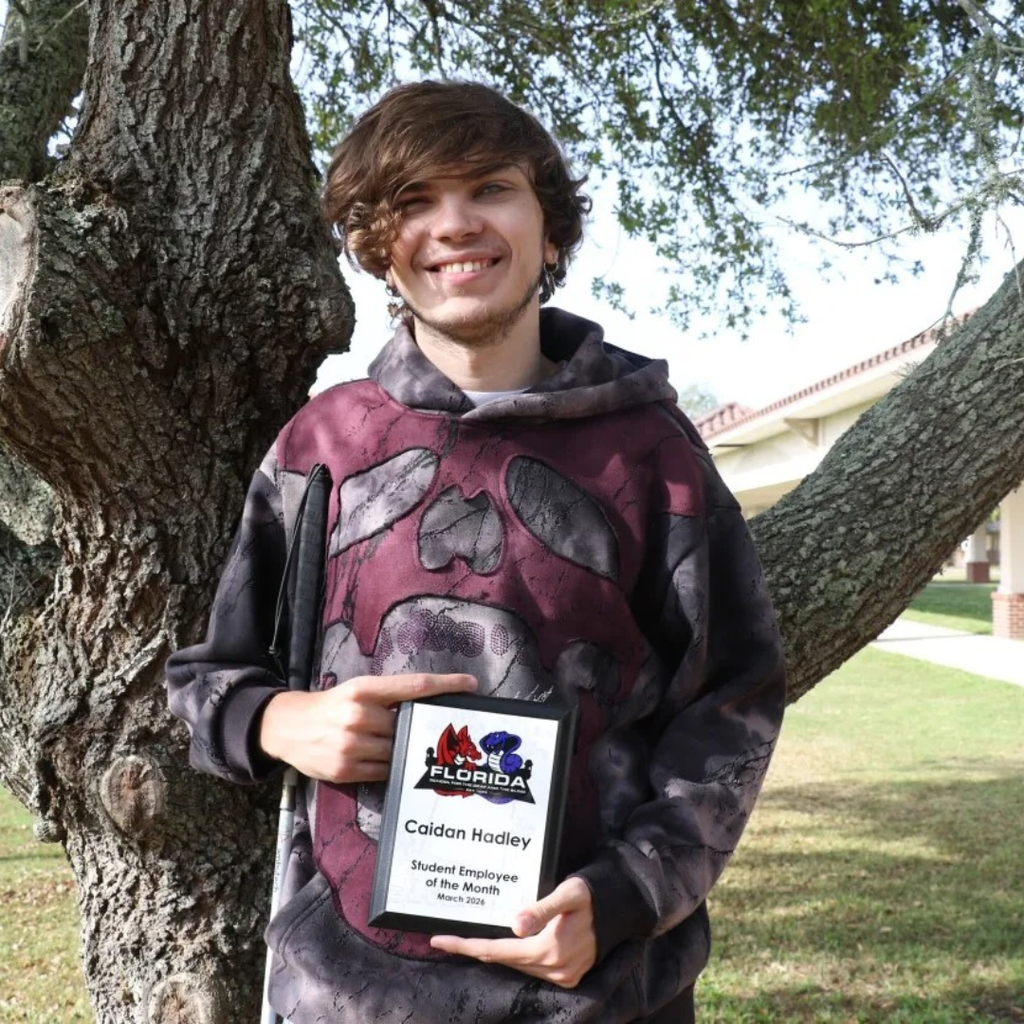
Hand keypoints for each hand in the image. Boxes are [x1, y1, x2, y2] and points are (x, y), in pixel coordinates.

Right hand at [258, 673, 476, 782]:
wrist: (287, 726)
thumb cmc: (331, 706)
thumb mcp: (357, 691)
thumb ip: (389, 698)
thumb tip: (428, 705)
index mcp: (364, 689)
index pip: (414, 686)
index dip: (445, 685)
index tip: (470, 686)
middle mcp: (358, 715)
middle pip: (408, 725)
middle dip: (424, 729)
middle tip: (444, 732)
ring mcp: (351, 745)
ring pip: (397, 751)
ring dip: (407, 750)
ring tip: (413, 748)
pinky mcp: (345, 770)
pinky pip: (383, 772)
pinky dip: (392, 767)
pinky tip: (392, 762)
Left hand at [430, 877, 595, 988]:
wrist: (622, 909)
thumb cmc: (592, 895)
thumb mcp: (568, 893)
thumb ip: (540, 909)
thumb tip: (514, 925)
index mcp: (549, 950)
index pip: (496, 951)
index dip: (467, 945)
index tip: (439, 940)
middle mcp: (554, 969)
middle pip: (503, 961)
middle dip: (475, 949)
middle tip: (446, 939)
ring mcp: (561, 977)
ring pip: (516, 966)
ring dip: (495, 954)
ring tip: (470, 940)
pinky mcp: (568, 977)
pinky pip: (531, 969)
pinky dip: (514, 958)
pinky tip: (503, 947)